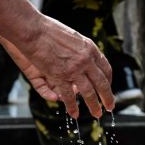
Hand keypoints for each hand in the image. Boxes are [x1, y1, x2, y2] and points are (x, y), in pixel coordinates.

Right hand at [0, 0, 114, 118]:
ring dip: (94, 106)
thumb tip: (87, 53)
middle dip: (108, 97)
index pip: (105, 68)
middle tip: (110, 106)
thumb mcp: (74, 36)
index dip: (108, 80)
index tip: (108, 86)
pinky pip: (69, 97)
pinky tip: (75, 114)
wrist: (34, 30)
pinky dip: (73, 108)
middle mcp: (86, 60)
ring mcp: (75, 70)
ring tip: (97, 114)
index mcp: (90, 49)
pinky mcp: (61, 77)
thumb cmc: (49, 29)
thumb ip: (82, 48)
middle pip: (102, 83)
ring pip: (89, 93)